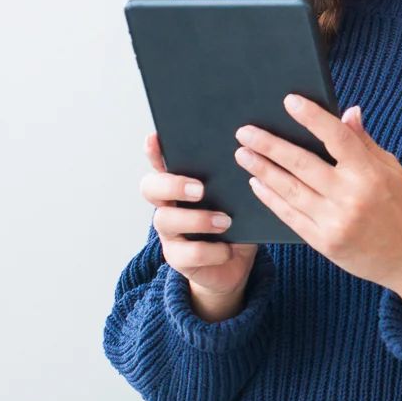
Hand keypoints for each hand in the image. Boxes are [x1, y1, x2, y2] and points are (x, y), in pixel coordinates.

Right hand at [141, 133, 256, 317]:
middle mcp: (168, 204)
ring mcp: (169, 232)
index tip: (155, 137)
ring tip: (225, 222)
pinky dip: (211, 251)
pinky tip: (228, 249)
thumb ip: (234, 178)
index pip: (160, 162)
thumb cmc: (236, 221)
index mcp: (181, 183)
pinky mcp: (177, 258)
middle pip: (151, 187)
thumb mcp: (238, 197)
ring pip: (165, 220)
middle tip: (201, 189)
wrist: (236, 263)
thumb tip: (250, 152)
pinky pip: (187, 253)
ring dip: (197, 219)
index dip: (154, 151)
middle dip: (173, 185)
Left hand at [236, 96, 401, 328]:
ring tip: (243, 154)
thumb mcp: (390, 169)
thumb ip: (364, 142)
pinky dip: (270, 197)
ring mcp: (335, 221)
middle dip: (269, 145)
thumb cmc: (399, 206)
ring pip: (289, 189)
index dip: (312, 117)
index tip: (290, 101)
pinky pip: (289, 215)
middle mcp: (350, 197)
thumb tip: (348, 111)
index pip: (337, 137)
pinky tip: (256, 183)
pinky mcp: (323, 242)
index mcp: (369, 174)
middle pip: (302, 164)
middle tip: (245, 131)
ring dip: (262, 170)